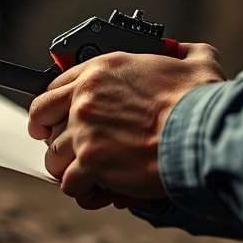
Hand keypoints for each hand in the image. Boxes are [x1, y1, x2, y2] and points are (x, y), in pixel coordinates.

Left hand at [27, 42, 223, 207]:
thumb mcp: (195, 61)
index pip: (56, 85)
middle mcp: (86, 98)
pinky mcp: (92, 162)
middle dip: (48, 133)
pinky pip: (70, 183)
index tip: (59, 114)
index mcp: (103, 69)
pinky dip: (83, 191)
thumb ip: (182, 52)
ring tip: (84, 173)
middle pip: (41, 117)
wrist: (201, 132)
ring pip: (53, 155)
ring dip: (67, 166)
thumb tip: (183, 51)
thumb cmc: (200, 100)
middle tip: (62, 145)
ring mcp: (85, 131)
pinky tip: (97, 191)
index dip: (56, 104)